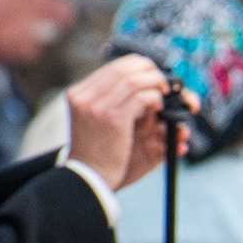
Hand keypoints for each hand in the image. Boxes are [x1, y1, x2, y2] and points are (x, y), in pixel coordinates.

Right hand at [63, 55, 172, 188]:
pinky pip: (141, 97)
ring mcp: (97, 106)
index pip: (111, 68)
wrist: (87, 177)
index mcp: (78, 94)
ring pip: (134, 79)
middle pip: (123, 68)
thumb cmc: (95, 152)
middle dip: (148, 70)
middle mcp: (84, 96)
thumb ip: (106, 100)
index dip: (136, 66)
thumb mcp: (92, 120)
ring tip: (164, 92)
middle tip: (162, 80)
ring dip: (155, 83)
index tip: (151, 73)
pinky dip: (155, 98)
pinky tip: (159, 106)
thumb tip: (135, 83)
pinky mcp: (113, 118)